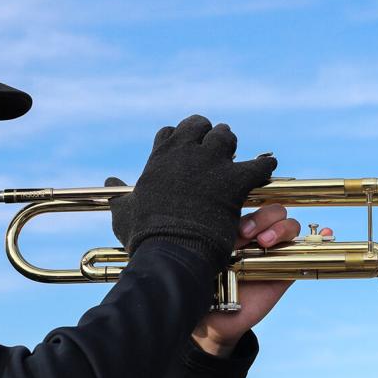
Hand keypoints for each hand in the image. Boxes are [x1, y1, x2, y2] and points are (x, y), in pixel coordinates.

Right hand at [109, 116, 276, 268]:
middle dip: (207, 133)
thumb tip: (110, 182)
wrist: (171, 250)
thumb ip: (119, 193)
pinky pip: (257, 165)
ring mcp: (211, 164)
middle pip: (199, 126)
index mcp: (160, 158)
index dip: (178, 139)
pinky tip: (266, 168)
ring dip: (230, 143)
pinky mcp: (234, 181)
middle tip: (213, 144)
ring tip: (234, 152)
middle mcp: (185, 154)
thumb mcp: (124, 211)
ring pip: (225, 137)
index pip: (169, 133)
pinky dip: (263, 166)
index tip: (183, 148)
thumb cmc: (145, 235)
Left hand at [191, 205, 330, 357]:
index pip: (254, 204)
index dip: (253, 210)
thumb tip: (239, 231)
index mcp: (238, 228)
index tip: (241, 231)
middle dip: (264, 218)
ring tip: (267, 243)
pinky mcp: (287, 270)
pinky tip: (324, 232)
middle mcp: (257, 236)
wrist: (216, 319)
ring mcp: (274, 252)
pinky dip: (317, 238)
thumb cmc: (206, 284)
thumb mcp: (210, 259)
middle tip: (250, 237)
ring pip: (289, 227)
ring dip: (282, 229)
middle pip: (274, 211)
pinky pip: (304, 251)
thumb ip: (223, 242)